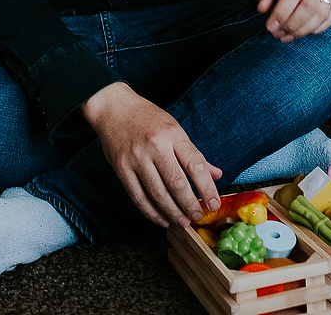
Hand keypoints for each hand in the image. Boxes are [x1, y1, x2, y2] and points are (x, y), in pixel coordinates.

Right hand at [82, 81, 222, 227]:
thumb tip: (216, 174)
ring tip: (183, 222)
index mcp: (173, 134)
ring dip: (172, 212)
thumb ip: (194, 153)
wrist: (114, 108)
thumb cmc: (148, 118)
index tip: (214, 204)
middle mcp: (155, 146)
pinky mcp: (121, 168)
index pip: (195, 166)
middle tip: (197, 217)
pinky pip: (137, 196)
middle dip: (190, 205)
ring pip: (157, 193)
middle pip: (177, 183)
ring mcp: (137, 158)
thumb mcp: (175, 128)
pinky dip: (150, 212)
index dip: (207, 189)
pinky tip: (161, 219)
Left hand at [255, 0, 330, 41]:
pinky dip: (315, 29)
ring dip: (303, 30)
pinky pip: (330, 18)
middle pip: (310, 5)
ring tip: (285, 35)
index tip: (270, 26)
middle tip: (277, 33)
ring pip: (322, 14)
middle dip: (292, 25)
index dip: (282, 13)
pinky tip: (300, 31)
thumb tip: (263, 10)